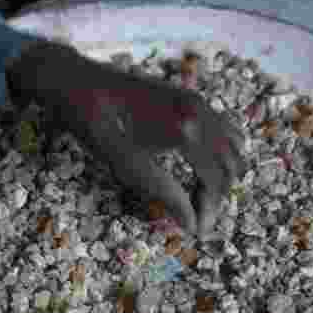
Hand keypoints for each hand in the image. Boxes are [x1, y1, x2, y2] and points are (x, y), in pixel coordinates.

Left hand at [7, 41, 245, 236]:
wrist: (79, 81)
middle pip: (231, 164)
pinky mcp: (189, 96)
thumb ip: (163, 193)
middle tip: (196, 216)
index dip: (210, 210)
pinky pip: (224, 126)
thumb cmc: (95, 124)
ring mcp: (197, 100)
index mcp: (186, 130)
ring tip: (197, 193)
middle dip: (218, 194)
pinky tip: (199, 165)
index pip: (216, 179)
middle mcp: (200, 112)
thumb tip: (191, 223)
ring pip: (234, 145)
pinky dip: (222, 150)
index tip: (198, 231)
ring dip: (223, 172)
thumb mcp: (124, 164)